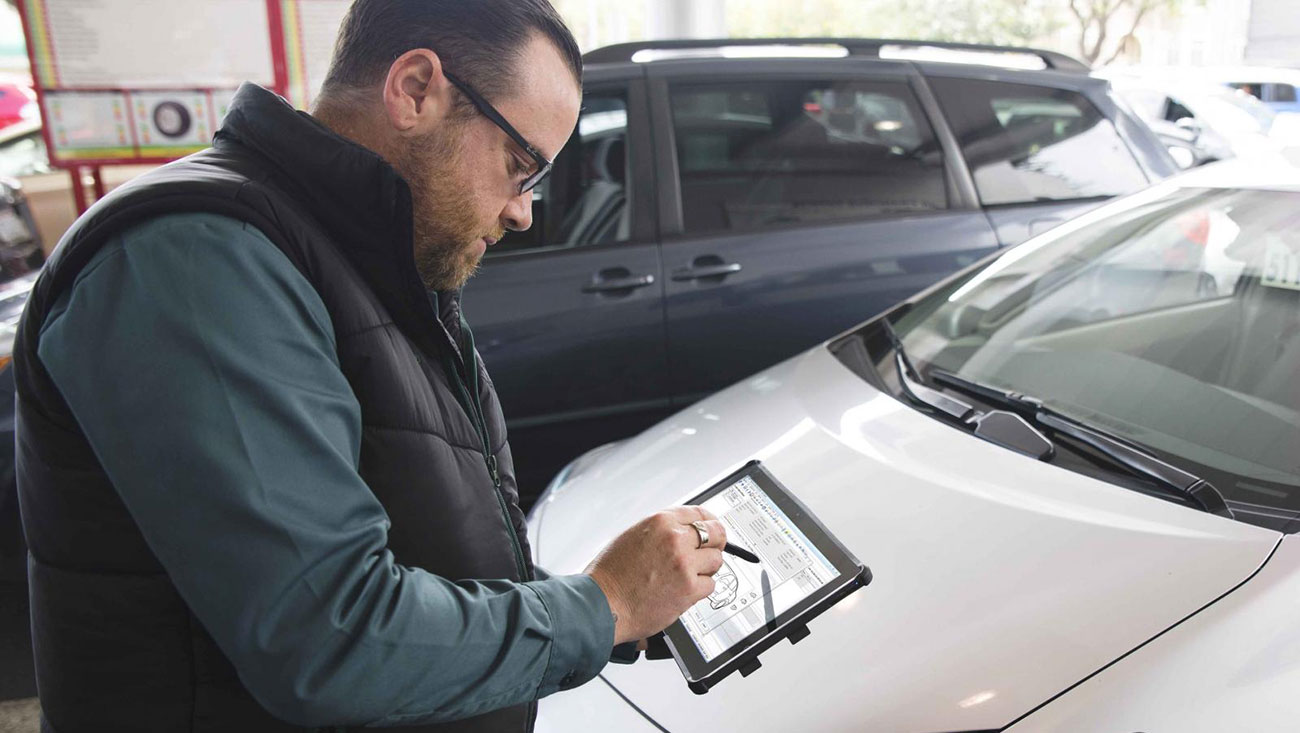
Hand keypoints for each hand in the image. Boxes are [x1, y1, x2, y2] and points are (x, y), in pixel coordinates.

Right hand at [586, 506, 726, 644]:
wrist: (602, 604)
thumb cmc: (610, 574)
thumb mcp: (634, 536)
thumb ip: (662, 531)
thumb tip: (684, 531)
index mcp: (661, 522)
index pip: (700, 513)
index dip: (709, 523)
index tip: (713, 529)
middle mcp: (675, 539)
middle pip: (717, 533)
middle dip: (715, 543)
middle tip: (709, 553)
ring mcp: (684, 564)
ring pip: (716, 561)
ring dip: (705, 569)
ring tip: (686, 576)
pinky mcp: (689, 589)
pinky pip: (710, 585)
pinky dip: (700, 590)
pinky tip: (682, 591)